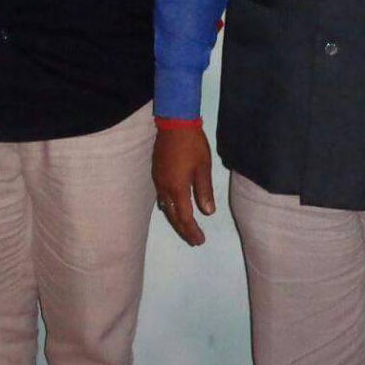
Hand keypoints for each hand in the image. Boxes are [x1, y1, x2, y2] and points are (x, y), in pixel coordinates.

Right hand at [153, 126, 215, 245]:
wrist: (174, 123)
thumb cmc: (192, 144)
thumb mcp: (203, 167)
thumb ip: (204, 191)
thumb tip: (208, 212)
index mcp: (177, 188)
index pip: (185, 217)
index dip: (192, 230)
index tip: (200, 241)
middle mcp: (164, 187)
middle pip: (172, 215)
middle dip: (183, 229)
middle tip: (193, 240)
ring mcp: (158, 179)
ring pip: (165, 206)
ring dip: (175, 218)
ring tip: (185, 227)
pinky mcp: (156, 172)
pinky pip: (161, 196)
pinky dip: (168, 206)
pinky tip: (172, 207)